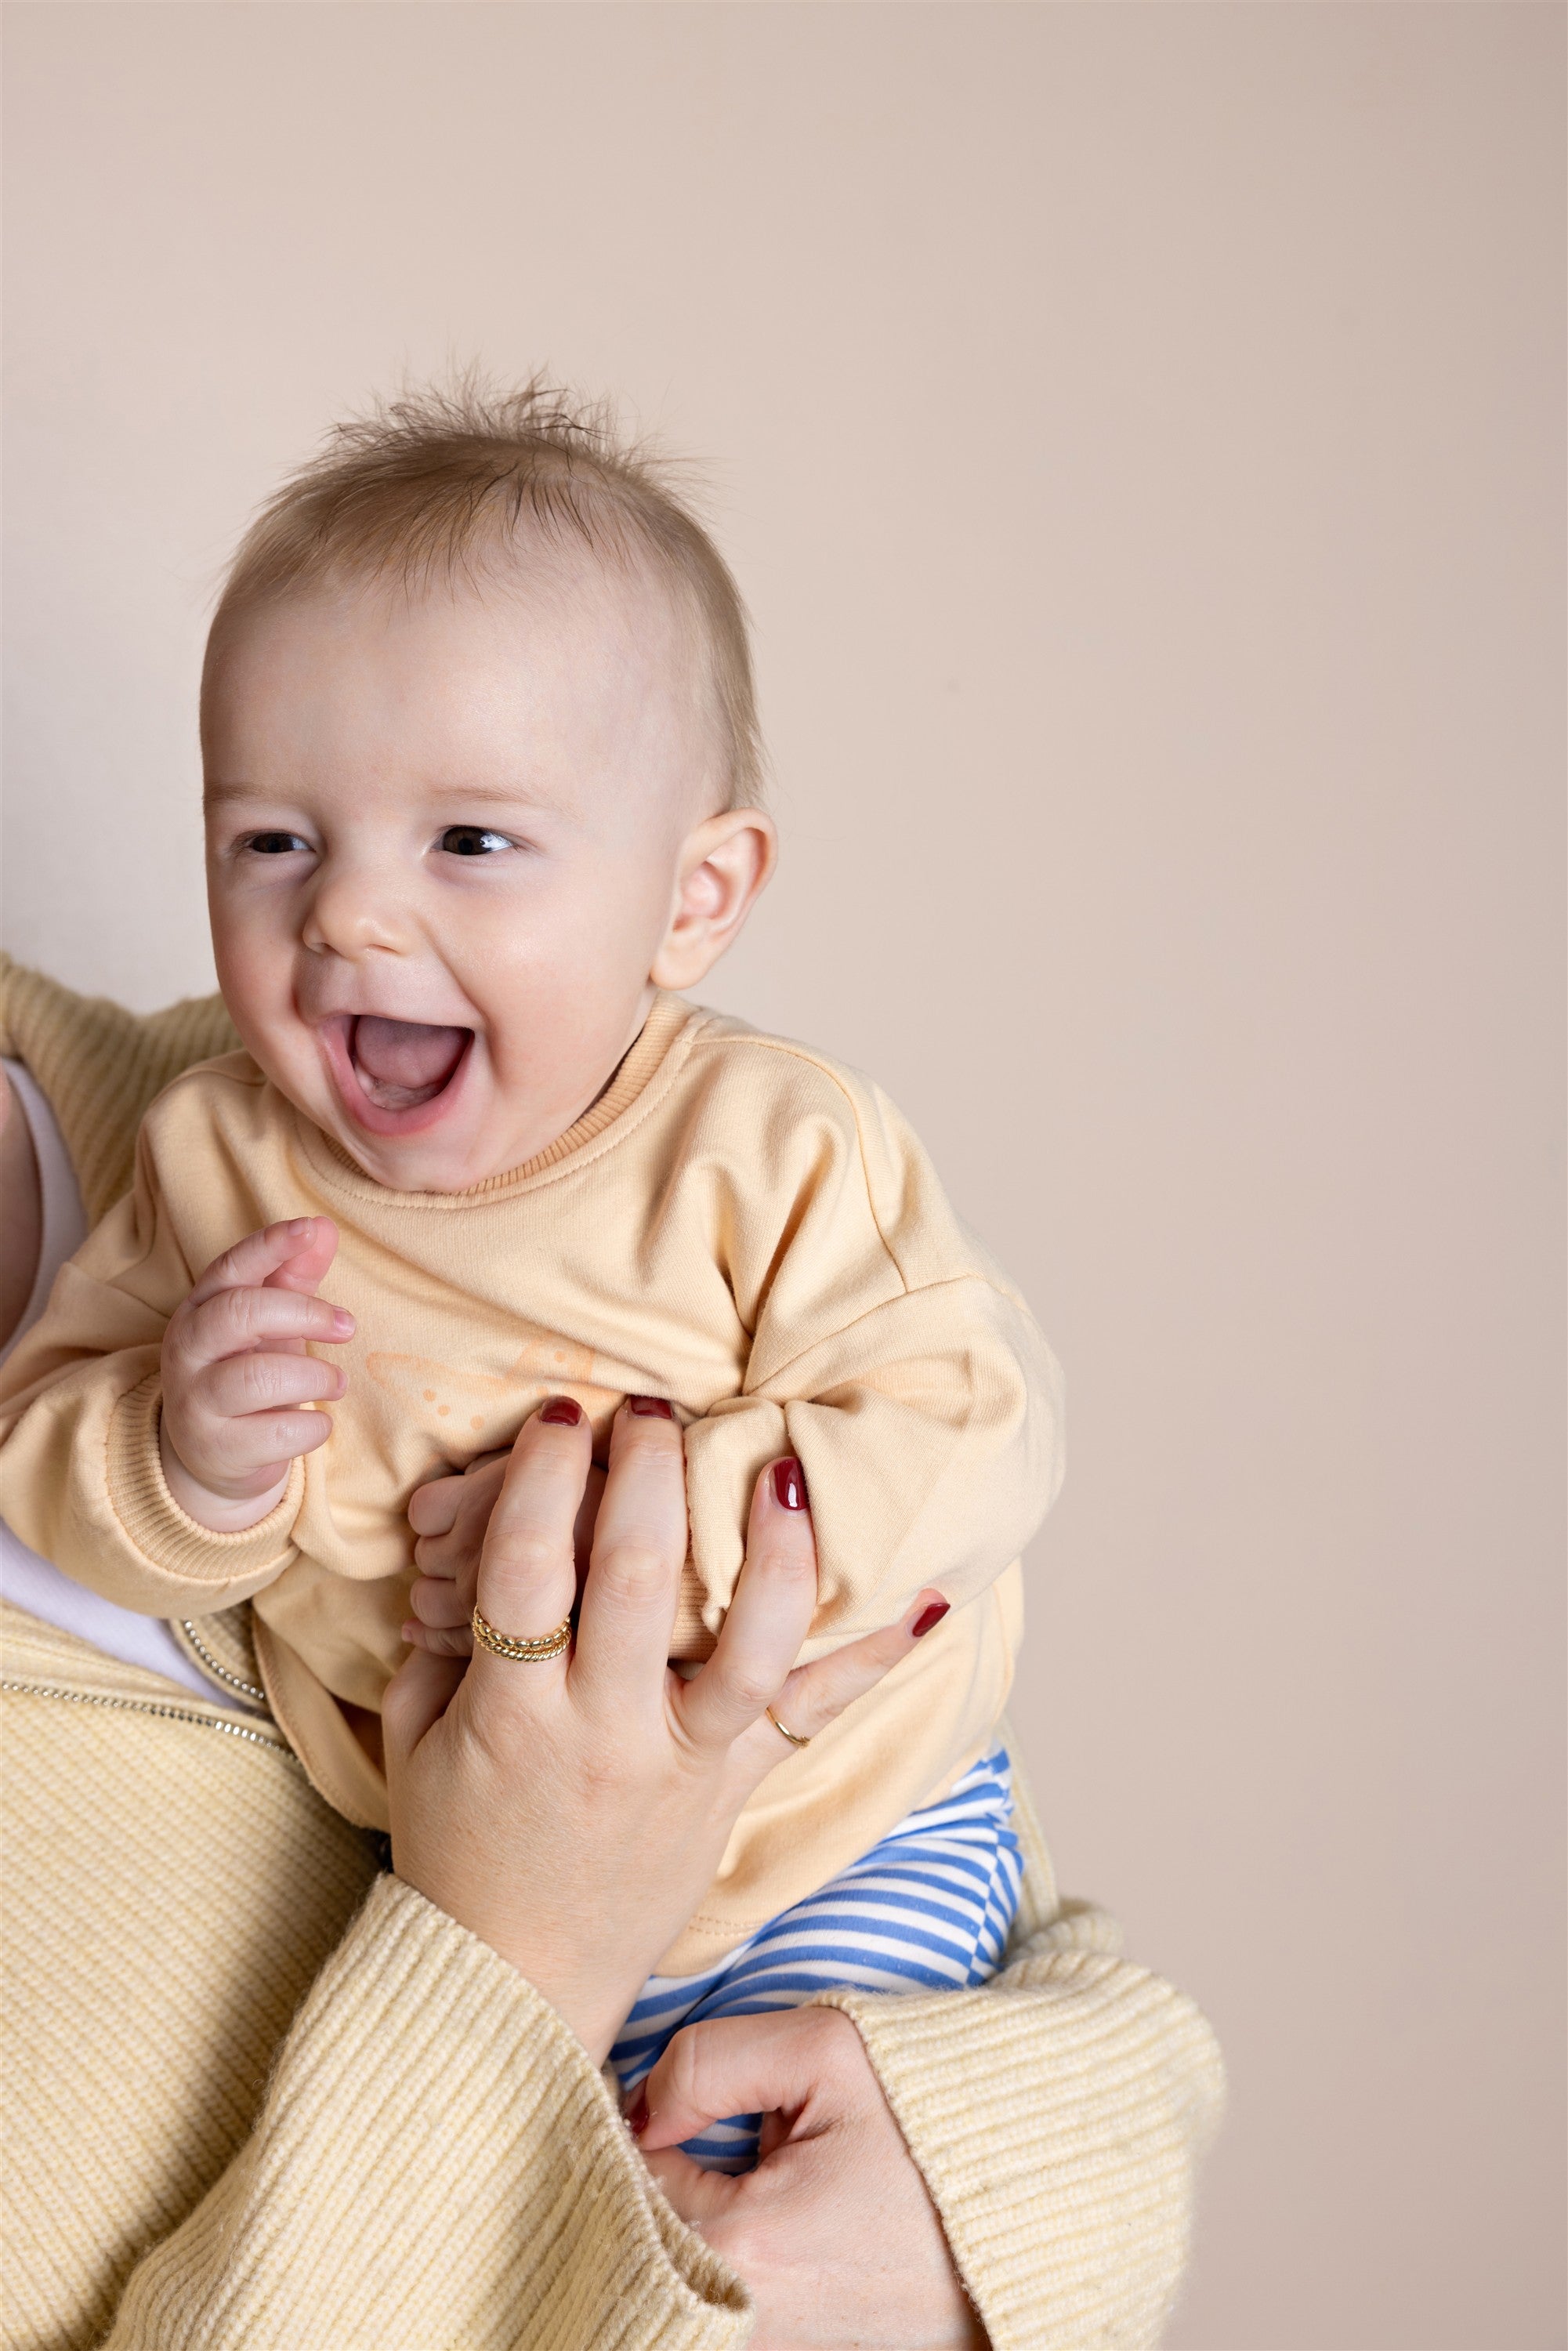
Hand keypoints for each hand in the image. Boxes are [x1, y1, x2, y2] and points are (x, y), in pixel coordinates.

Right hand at [159, 1216, 353, 1529]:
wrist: (213, 1456)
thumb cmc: (246, 1372)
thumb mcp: (269, 1323)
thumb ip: (294, 1276)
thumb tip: (323, 1226)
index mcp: (199, 1309)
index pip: (230, 1268)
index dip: (269, 1246)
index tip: (310, 1228)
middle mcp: (187, 1351)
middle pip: (240, 1314)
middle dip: (305, 1313)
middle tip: (348, 1326)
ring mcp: (195, 1402)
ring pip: (258, 1378)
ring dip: (315, 1377)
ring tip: (336, 1383)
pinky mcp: (217, 1449)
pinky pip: (276, 1432)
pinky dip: (312, 1426)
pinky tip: (318, 1423)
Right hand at [383, 1396, 945, 2063]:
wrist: (517, 1987)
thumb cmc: (457, 1848)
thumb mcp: (417, 1738)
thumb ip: (443, 1633)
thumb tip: (470, 1522)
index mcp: (514, 1718)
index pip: (527, 1569)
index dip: (545, 1478)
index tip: (563, 1417)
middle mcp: (608, 1734)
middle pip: (639, 1579)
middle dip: (650, 1473)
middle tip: (654, 1411)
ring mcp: (684, 1764)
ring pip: (748, 1648)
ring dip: (771, 1549)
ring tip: (782, 1468)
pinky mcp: (737, 1788)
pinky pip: (813, 1717)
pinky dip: (872, 1659)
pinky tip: (930, 1603)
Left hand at [636, 2007, 986, 2349]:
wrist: (1035, 2214)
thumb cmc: (937, 2127)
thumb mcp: (828, 2050)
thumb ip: (708, 2062)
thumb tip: (640, 2107)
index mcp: (744, 2251)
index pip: (620, 2179)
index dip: (633, 2121)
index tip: (665, 2094)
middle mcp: (745, 2324)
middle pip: (640, 2234)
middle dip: (654, 2171)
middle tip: (693, 2122)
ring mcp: (774, 2348)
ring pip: (674, 2269)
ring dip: (684, 2212)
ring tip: (733, 2161)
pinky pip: (716, 2299)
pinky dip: (716, 2252)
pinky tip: (758, 2208)